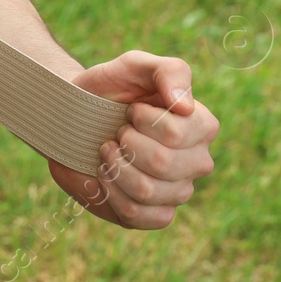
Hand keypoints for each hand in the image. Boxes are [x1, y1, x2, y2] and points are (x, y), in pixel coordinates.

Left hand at [48, 50, 218, 229]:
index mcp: (202, 127)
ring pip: (147, 191)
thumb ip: (168, 71)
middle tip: (116, 132)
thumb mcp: (136, 66)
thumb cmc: (112, 88)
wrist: (78, 114)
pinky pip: (138, 216)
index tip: (131, 110)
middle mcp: (197, 162)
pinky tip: (104, 176)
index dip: (143, 119)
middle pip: (163, 164)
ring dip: (115, 166)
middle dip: (126, 143)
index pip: (177, 133)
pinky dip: (111, 194)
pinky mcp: (154, 215)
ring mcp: (177, 192)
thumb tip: (186, 106)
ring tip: (107, 151)